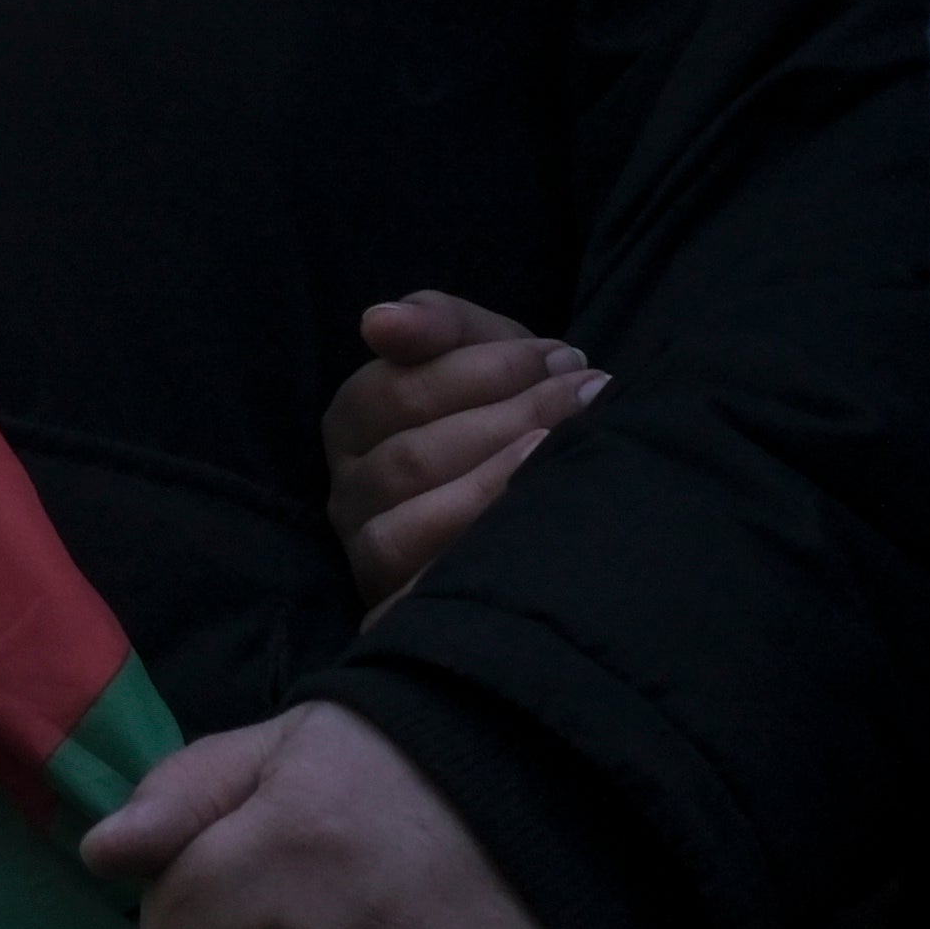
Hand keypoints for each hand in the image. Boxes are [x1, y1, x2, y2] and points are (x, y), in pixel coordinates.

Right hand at [326, 293, 604, 615]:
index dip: (481, 372)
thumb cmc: (504, 407)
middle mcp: (346, 491)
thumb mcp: (479, 351)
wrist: (544, 481)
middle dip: (505, 422)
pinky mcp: (398, 606)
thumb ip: (436, 322)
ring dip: (494, 483)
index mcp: (352, 422)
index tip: (559, 358)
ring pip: (410, 524)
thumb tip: (379, 322)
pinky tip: (530, 521)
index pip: (395, 391)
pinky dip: (476, 551)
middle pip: (410, 458)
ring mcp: (369, 554)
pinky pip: (423, 588)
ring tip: (559, 451)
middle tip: (583, 399)